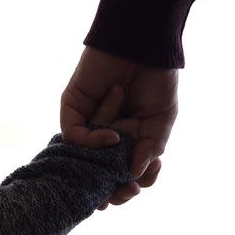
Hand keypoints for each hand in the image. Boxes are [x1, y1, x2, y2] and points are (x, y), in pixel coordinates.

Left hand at [61, 46, 178, 209]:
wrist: (144, 43)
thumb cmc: (157, 78)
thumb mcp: (162, 120)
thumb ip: (150, 149)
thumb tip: (135, 175)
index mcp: (129, 140)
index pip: (121, 175)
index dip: (127, 188)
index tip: (138, 188)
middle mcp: (105, 134)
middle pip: (97, 173)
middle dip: (110, 188)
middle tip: (125, 191)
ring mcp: (87, 121)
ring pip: (85, 158)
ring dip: (105, 162)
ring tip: (124, 152)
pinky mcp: (73, 108)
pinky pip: (74, 136)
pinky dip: (93, 142)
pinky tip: (113, 135)